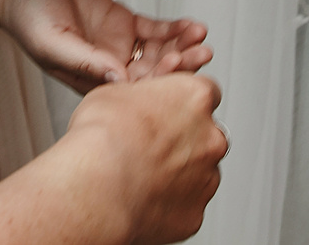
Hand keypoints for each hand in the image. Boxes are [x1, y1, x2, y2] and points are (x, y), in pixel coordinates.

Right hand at [0, 0, 211, 91]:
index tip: (181, 67)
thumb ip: (85, 61)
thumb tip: (118, 79)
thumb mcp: (52, 42)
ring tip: (200, 35)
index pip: (134, 90)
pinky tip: (191, 25)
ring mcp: (118, 45)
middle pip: (154, 75)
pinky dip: (174, 29)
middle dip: (181, 65)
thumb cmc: (25, 16)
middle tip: (202, 53)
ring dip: (181, 47)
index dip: (161, 82)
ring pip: (159, 53)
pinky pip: (154, 30)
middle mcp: (110, 67)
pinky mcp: (121, 22)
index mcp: (93, 80)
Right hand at [52, 74, 226, 244]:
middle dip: (184, 142)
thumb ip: (141, 99)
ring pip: (199, 174)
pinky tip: (142, 199)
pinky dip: (169, 205)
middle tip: (150, 147)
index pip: (204, 93)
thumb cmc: (104, 139)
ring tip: (141, 177)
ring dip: (178, 174)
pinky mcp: (195, 215)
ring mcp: (206, 179)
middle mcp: (210, 139)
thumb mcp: (114, 92)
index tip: (165, 110)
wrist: (98, 187)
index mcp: (195, 98)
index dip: (181, 102)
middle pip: (206, 136)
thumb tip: (135, 106)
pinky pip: (186, 207)